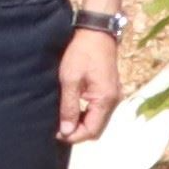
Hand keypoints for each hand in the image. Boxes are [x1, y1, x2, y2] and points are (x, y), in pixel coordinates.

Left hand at [56, 24, 125, 138]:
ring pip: (98, 120)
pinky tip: (73, 110)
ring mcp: (113, 95)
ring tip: (63, 119)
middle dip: (77, 132)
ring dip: (81, 123)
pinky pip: (99, 111)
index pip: (91, 130)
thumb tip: (66, 131)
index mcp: (105, 99)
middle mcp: (113, 100)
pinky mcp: (109, 89)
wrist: (96, 32)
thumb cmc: (81, 54)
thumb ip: (69, 107)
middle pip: (96, 128)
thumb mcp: (70, 80)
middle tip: (57, 127)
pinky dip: (86, 115)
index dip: (73, 136)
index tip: (55, 133)